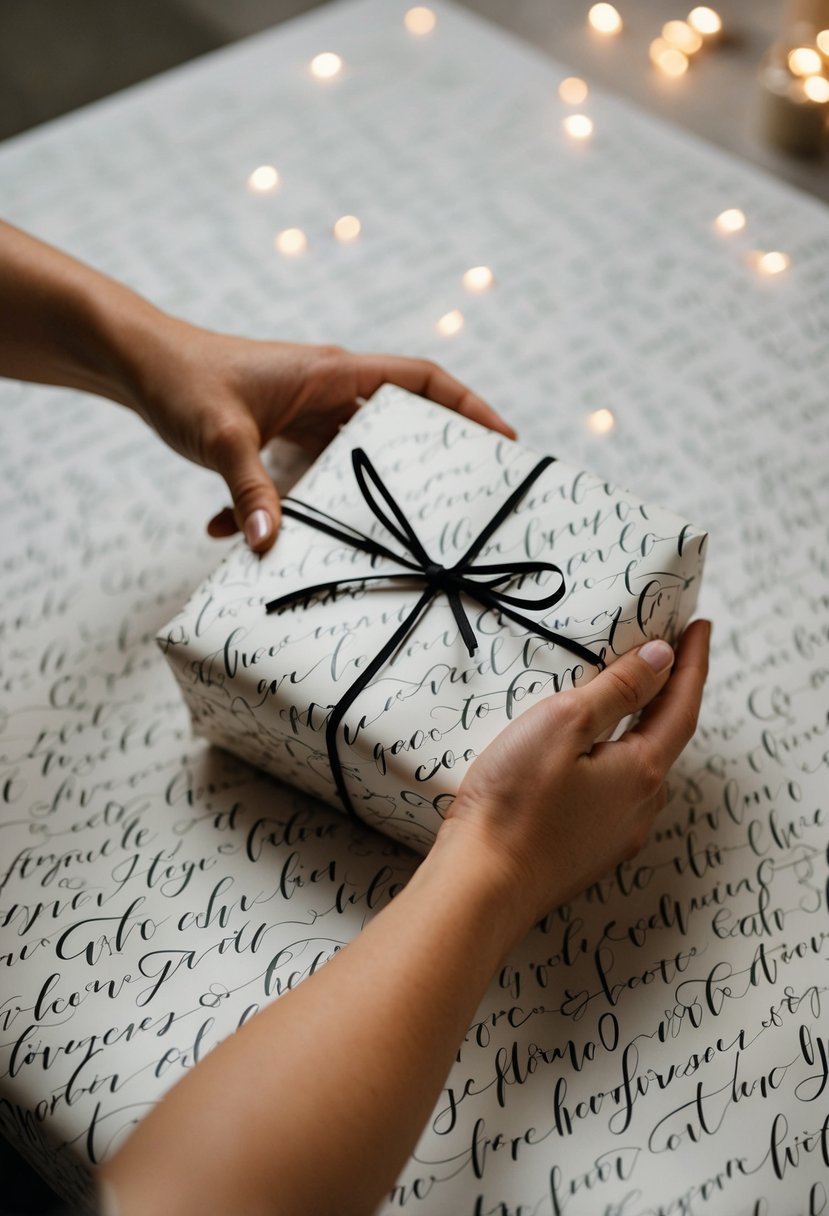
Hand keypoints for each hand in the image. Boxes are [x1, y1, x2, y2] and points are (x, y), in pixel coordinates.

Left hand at [131, 321, 514, 552]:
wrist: (136, 364)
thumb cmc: (182, 380)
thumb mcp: (219, 436)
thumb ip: (248, 490)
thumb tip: (269, 546)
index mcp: (331, 373)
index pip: (419, 380)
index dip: (467, 406)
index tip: (504, 438)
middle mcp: (327, 390)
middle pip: (396, 424)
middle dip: (422, 461)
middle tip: (456, 502)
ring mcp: (305, 413)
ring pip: (350, 456)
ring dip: (352, 495)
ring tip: (377, 537)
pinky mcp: (280, 434)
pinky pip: (302, 473)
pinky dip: (284, 504)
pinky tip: (241, 534)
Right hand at [436, 620, 710, 937]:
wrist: (481, 886)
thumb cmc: (515, 802)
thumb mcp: (564, 724)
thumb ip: (618, 689)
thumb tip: (662, 659)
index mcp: (642, 771)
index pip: (682, 705)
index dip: (693, 663)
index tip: (701, 627)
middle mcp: (639, 807)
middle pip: (665, 738)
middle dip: (669, 695)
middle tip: (666, 656)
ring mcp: (614, 835)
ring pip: (639, 770)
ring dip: (639, 731)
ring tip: (626, 702)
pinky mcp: (586, 852)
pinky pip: (613, 795)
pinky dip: (613, 762)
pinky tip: (588, 759)